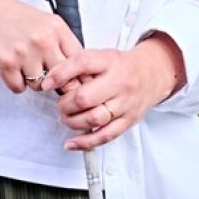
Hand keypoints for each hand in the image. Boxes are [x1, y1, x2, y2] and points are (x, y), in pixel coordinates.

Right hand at [0, 0, 83, 93]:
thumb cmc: (17, 19)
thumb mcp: (46, 22)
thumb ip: (63, 43)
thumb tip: (81, 73)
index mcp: (56, 28)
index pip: (79, 60)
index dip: (78, 73)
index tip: (74, 79)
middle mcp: (42, 40)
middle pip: (63, 77)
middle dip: (58, 82)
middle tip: (51, 79)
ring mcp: (24, 53)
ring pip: (40, 85)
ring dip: (34, 82)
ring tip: (26, 66)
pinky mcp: (5, 64)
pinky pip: (19, 88)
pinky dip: (16, 83)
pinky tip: (13, 68)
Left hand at [40, 33, 185, 150]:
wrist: (151, 73)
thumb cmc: (120, 65)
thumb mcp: (100, 55)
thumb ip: (77, 64)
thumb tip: (50, 79)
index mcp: (109, 61)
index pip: (82, 64)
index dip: (60, 74)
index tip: (47, 83)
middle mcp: (119, 82)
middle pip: (86, 97)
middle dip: (65, 104)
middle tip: (60, 104)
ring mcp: (125, 103)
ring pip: (94, 119)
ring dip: (73, 122)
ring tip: (66, 117)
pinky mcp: (128, 121)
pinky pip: (105, 136)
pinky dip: (85, 142)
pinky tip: (71, 143)